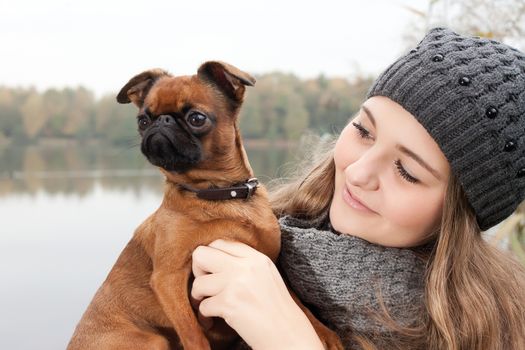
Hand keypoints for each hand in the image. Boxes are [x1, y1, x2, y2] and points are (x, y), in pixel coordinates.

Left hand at [191, 239, 323, 349]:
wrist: (288, 335)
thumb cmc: (275, 309)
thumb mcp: (265, 276)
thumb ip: (244, 264)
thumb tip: (213, 260)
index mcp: (256, 257)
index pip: (220, 243)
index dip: (210, 259)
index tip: (212, 274)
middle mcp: (246, 266)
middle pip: (201, 254)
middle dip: (197, 272)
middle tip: (206, 287)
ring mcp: (237, 283)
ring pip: (198, 283)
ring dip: (199, 298)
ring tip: (210, 306)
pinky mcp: (229, 303)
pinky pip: (203, 306)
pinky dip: (204, 317)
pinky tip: (212, 322)